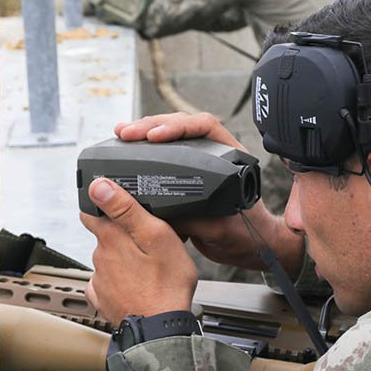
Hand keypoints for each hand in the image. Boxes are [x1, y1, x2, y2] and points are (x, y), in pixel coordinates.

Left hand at [79, 177, 197, 325]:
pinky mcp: (103, 299)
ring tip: (146, 266)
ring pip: (108, 259)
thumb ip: (126, 208)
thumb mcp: (156, 236)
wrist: (162, 330)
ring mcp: (100, 280)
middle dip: (121, 235)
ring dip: (122, 258)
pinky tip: (136, 283)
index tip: (118, 207)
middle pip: (104, 236)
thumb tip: (98, 186)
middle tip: (147, 242)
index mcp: (111, 238)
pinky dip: (118, 280)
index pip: (92, 211)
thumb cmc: (166, 286)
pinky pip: (106, 282)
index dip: (105, 205)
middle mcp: (99, 257)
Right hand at [111, 113, 302, 270]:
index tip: (155, 136)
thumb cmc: (244, 236)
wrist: (249, 246)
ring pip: (172, 133)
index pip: (205, 127)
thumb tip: (159, 215)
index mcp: (232, 158)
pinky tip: (128, 146)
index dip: (178, 127)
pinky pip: (166, 150)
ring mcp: (201, 159)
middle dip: (152, 124)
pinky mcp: (188, 170)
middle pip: (183, 124)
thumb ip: (194, 221)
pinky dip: (146, 147)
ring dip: (145, 130)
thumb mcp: (219, 230)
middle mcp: (217, 153)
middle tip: (126, 132)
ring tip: (122, 133)